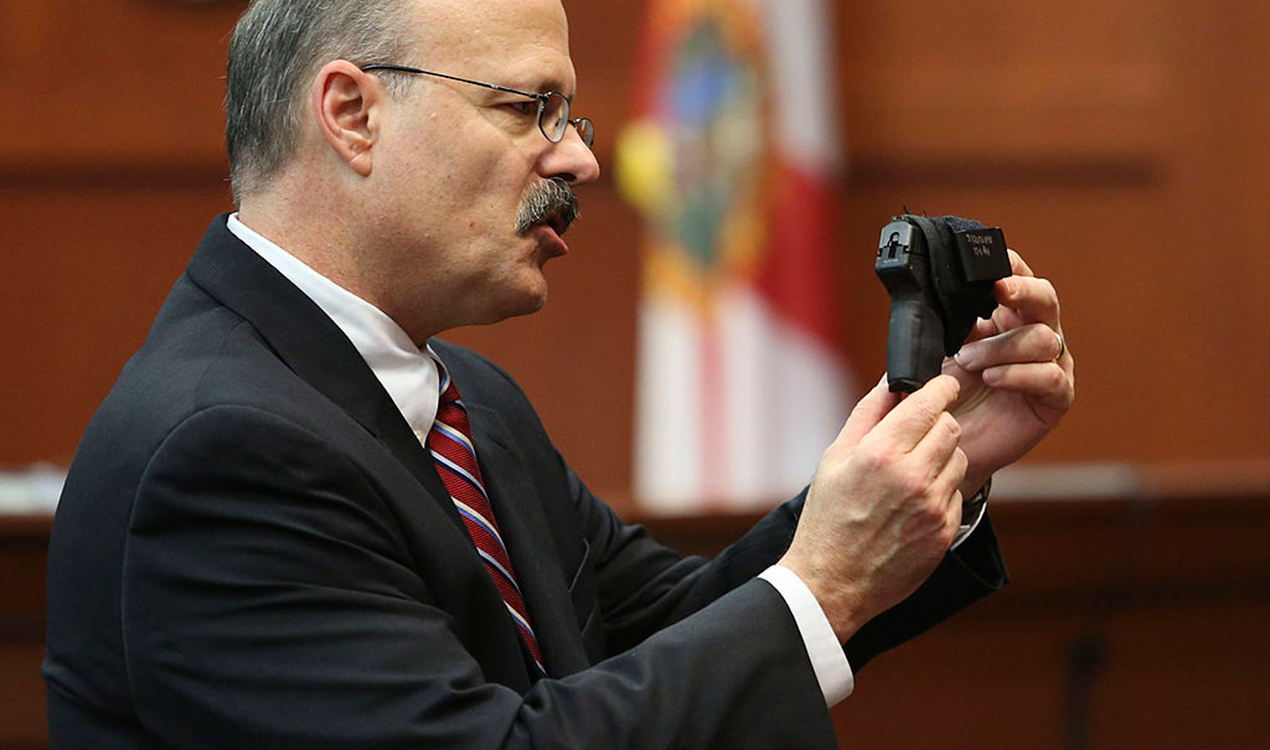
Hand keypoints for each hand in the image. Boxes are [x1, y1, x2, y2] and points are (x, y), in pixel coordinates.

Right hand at [780, 375, 967, 642]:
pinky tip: (914, 501)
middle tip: (918, 431)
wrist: (832, 581)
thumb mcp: (835, 458)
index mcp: (880, 453)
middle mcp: (912, 477)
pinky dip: (942, 489)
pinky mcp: (945, 531)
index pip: (930, 403)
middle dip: (938, 422)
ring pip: (959, 459)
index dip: (942, 387)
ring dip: (942, 456)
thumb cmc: (827, 518)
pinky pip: (957, 493)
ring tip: (912, 470)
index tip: (944, 384)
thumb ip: (867, 414)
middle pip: (951, 427)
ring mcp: (932, 506)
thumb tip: (890, 382)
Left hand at [945, 250, 1075, 493]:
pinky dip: (1018, 374)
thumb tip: (938, 293)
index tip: (991, 263)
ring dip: (1000, 346)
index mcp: (1006, 315)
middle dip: (1021, 290)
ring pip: (1041, 338)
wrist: (948, 443)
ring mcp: (1050, 365)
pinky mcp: (1055, 398)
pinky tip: (992, 379)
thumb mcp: (938, 350)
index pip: (1018, 277)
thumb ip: (946, 322)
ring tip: (968, 362)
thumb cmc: (945, 394)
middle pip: (1044, 298)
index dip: (1010, 265)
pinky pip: (1049, 376)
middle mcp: (1034, 333)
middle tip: (998, 290)